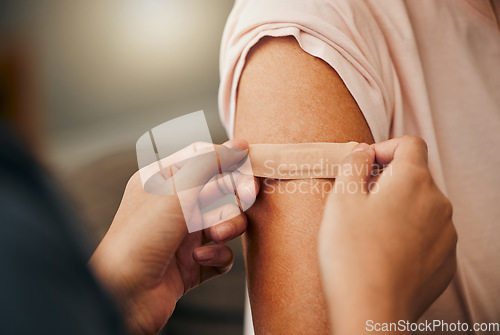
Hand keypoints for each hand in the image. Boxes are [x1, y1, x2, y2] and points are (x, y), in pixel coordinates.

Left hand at [89, 139, 257, 334]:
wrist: (123, 295)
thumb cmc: (139, 237)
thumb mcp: (175, 191)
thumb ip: (209, 164)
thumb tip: (238, 145)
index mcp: (162, 181)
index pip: (202, 159)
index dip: (227, 159)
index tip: (250, 162)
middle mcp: (174, 206)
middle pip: (219, 190)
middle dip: (233, 195)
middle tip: (245, 197)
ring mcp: (184, 236)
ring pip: (225, 221)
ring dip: (227, 226)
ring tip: (215, 235)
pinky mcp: (193, 263)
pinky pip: (221, 253)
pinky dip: (217, 256)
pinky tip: (198, 260)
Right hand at [318, 136, 456, 333]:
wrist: (371, 310)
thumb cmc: (351, 252)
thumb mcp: (342, 198)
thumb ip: (354, 163)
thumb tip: (363, 150)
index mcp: (413, 180)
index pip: (410, 144)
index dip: (385, 148)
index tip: (364, 165)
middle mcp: (438, 203)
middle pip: (416, 176)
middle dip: (388, 181)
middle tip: (359, 202)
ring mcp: (446, 234)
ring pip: (422, 207)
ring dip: (399, 208)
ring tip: (370, 232)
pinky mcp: (445, 261)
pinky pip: (429, 235)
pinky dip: (409, 235)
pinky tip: (385, 252)